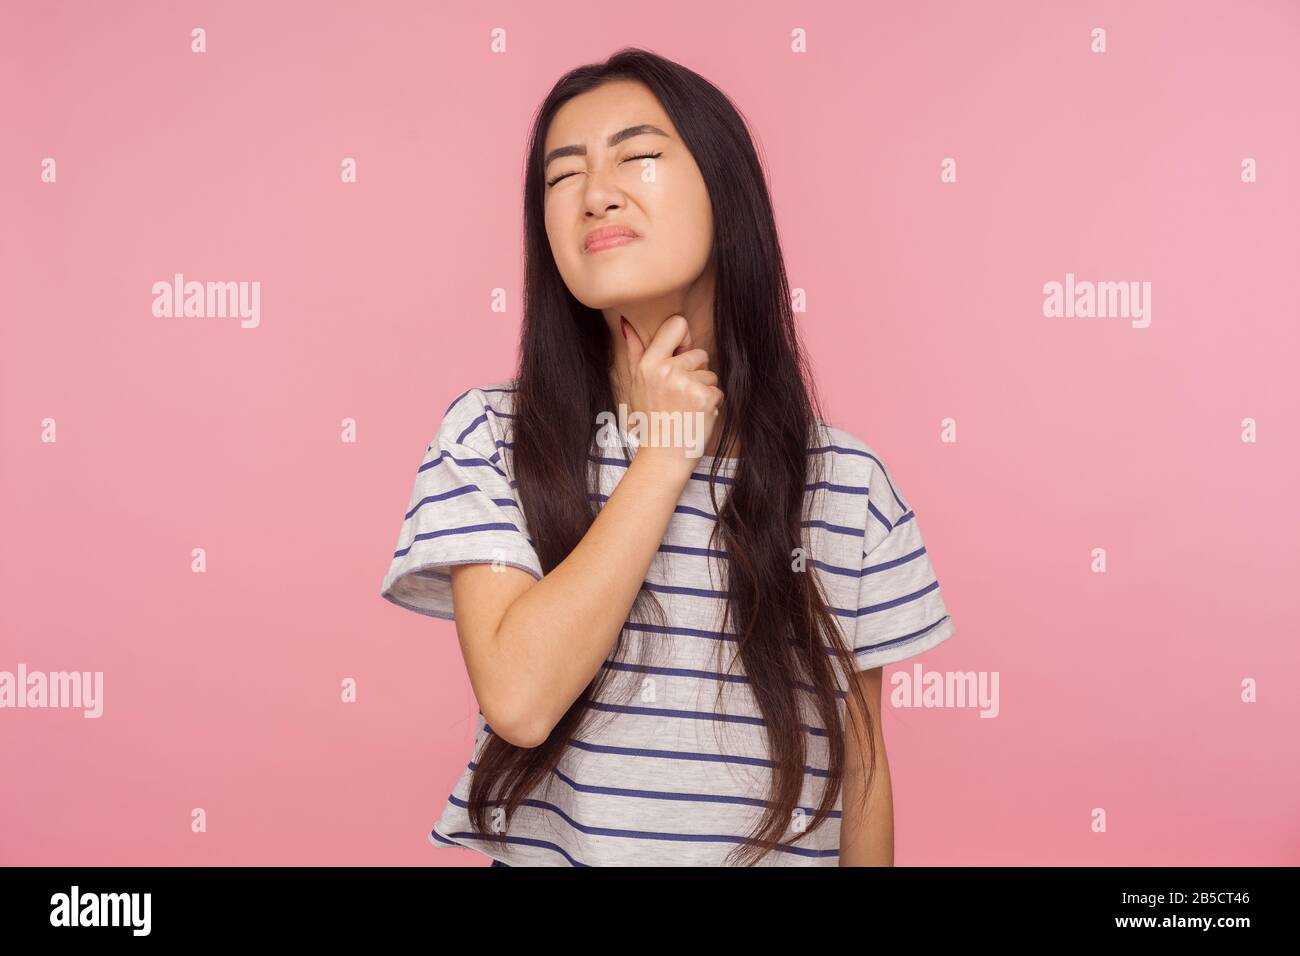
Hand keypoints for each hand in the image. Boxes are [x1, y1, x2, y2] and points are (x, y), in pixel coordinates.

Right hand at [617, 314, 723, 477]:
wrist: (663, 455)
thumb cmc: (651, 418)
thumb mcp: (636, 383)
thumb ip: (635, 352)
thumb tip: (627, 324)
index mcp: (649, 363)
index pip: (677, 324)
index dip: (684, 338)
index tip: (679, 356)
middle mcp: (666, 370)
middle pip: (699, 353)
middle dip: (695, 372)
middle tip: (678, 395)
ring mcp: (687, 384)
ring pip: (710, 374)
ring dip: (703, 390)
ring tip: (686, 407)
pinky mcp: (705, 398)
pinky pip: (718, 390)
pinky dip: (711, 404)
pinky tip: (695, 416)